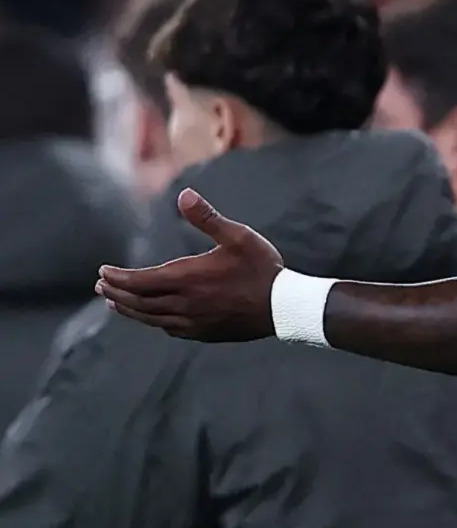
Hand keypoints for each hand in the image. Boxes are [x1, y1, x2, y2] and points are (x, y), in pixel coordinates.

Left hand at [95, 189, 283, 340]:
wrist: (284, 307)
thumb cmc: (262, 269)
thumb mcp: (238, 237)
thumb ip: (207, 218)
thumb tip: (185, 195)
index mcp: (186, 278)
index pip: (138, 280)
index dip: (117, 276)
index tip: (102, 270)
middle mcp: (184, 303)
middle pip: (137, 301)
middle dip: (116, 292)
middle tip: (101, 285)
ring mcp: (193, 321)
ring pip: (149, 318)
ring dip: (128, 309)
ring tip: (114, 302)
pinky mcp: (204, 332)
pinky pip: (169, 328)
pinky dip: (153, 321)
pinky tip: (151, 317)